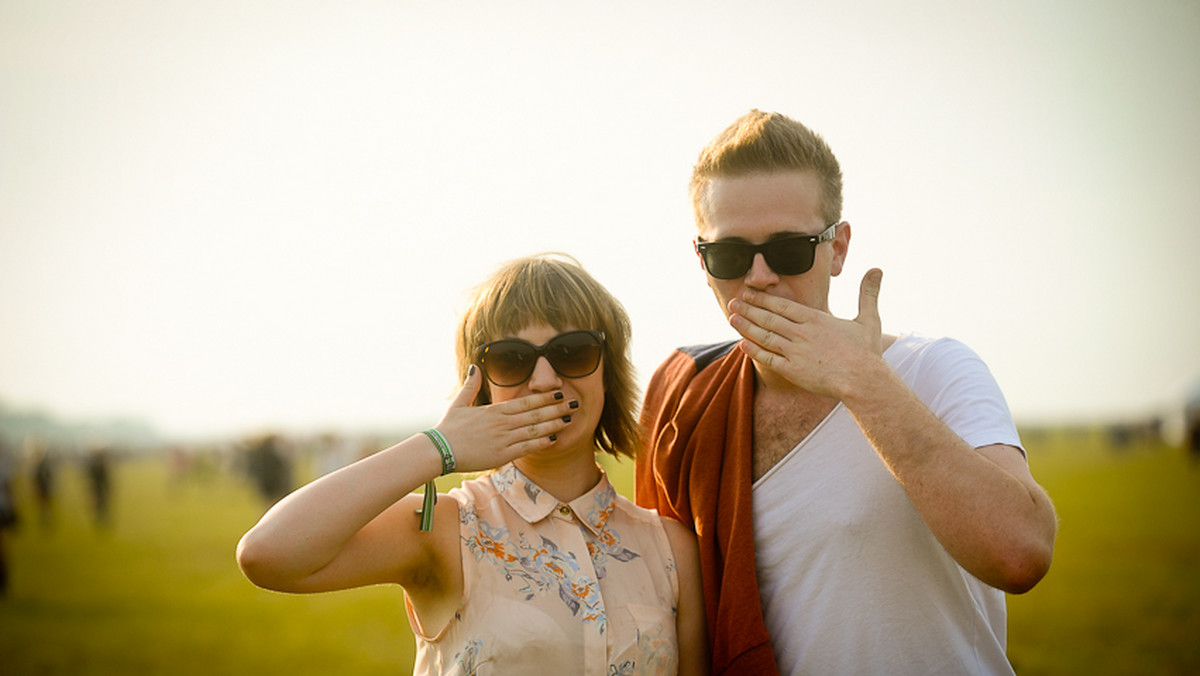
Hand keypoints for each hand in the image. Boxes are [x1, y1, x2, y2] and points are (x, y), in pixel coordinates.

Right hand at [430, 366, 575, 472]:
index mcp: (494, 411)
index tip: (560, 392)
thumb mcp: (459, 404)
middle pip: (535, 414)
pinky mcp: (501, 455)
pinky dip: (541, 443)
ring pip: (534, 430)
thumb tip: (475, 367)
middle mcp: (502, 423)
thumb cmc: (448, 429)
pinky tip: (553, 440)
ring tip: (569, 420)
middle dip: (556, 408)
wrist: (439, 450)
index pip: (526, 402)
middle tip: (574, 403)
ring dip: (553, 424)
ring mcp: (503, 439)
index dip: (545, 398)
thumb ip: (470, 386)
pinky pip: (526, 448)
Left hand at [728, 268, 884, 398]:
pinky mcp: (793, 371)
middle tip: (733, 300)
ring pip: (765, 336)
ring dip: (746, 326)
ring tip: (731, 317)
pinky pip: (768, 359)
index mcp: (815, 320)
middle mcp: (801, 333)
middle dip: (749, 308)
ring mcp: (795, 352)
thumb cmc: (866, 352)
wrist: (863, 381)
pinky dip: (754, 351)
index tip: (749, 292)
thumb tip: (877, 269)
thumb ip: (868, 293)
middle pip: (769, 318)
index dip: (763, 298)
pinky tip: (741, 344)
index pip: (782, 305)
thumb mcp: (868, 319)